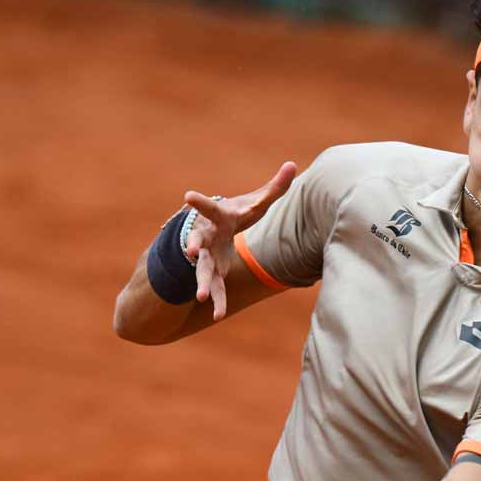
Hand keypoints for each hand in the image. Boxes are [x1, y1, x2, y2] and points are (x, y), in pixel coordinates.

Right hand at [182, 161, 296, 319]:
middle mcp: (205, 236)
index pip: (208, 207)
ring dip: (202, 283)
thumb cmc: (236, 214)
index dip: (199, 201)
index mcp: (216, 216)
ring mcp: (205, 257)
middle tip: (190, 250)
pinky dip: (218, 302)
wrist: (214, 231)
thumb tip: (293, 164)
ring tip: (201, 297)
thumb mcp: (254, 202)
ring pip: (201, 270)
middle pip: (196, 241)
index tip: (187, 196)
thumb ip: (274, 187)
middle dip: (192, 245)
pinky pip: (214, 289)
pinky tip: (219, 316)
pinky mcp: (211, 273)